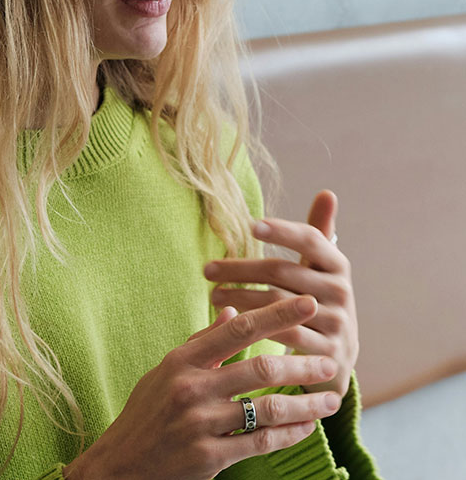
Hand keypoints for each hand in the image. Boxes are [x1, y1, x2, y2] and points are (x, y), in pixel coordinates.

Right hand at [63, 297, 340, 479]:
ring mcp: (199, 424)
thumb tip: (234, 310)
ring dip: (305, 404)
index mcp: (182, 360)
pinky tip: (307, 428)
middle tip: (332, 360)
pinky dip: (288, 435)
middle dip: (302, 364)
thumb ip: (203, 342)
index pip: (236, 330)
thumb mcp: (167, 369)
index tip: (307, 303)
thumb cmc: (146, 412)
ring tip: (330, 399)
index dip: (276, 315)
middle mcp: (191, 387)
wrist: (120, 464)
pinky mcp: (208, 457)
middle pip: (259, 369)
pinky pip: (259, 443)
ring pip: (266, 409)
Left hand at [204, 190, 358, 396]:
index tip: (251, 226)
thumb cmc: (319, 300)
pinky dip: (256, 328)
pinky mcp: (327, 355)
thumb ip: (318, 233)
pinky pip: (285, 337)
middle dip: (241, 269)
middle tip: (208, 269)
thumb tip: (327, 192)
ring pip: (278, 305)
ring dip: (240, 298)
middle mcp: (342, 291)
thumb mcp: (321, 268)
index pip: (310, 240)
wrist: (337, 356)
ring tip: (212, 294)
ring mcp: (338, 324)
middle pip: (283, 272)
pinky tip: (230, 322)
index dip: (281, 231)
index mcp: (338, 265)